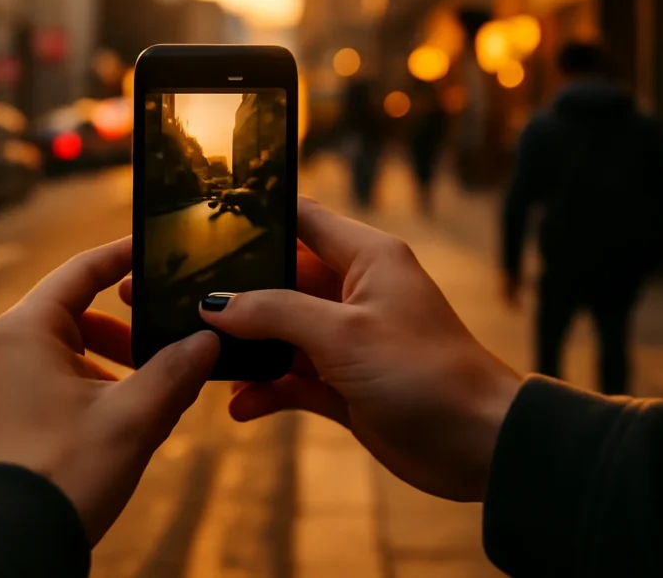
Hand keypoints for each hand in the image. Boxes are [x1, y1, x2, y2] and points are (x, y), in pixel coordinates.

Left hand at [0, 237, 218, 544]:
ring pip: (60, 355)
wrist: (3, 550)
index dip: (121, 257)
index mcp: (23, 332)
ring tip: (148, 393)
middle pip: (71, 316)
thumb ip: (176, 371)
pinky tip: (115, 423)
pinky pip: (44, 386)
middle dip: (123, 330)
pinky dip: (84, 390)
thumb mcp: (133, 419)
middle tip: (164, 343)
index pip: (80, 272)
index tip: (152, 249)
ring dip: (107, 366)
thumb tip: (208, 340)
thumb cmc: (62, 475)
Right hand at [198, 198, 522, 501]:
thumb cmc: (424, 373)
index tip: (205, 222)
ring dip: (248, 349)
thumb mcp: (341, 333)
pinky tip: (240, 406)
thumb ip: (274, 312)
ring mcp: (348, 340)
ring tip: (206, 362)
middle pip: (282, 279)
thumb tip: (215, 304)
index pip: (303, 218)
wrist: (477, 446)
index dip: (258, 217)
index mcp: (366, 258)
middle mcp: (355, 292)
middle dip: (238, 295)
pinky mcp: (345, 383)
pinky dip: (267, 390)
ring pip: (282, 333)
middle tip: (185, 304)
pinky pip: (292, 378)